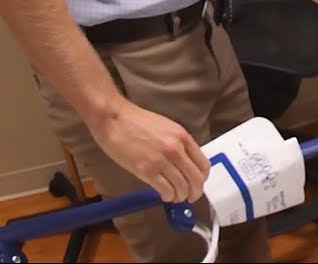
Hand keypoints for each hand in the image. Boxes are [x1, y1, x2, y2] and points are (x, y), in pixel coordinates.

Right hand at [90, 100, 210, 202]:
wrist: (114, 119)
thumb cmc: (136, 122)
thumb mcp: (166, 127)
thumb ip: (178, 144)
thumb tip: (185, 163)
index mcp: (183, 137)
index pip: (203, 164)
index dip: (202, 179)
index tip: (197, 184)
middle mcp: (176, 149)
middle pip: (196, 179)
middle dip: (195, 192)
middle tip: (189, 197)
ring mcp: (162, 160)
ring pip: (182, 187)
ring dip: (180, 196)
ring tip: (175, 197)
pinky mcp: (147, 170)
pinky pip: (166, 190)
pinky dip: (168, 196)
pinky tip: (164, 195)